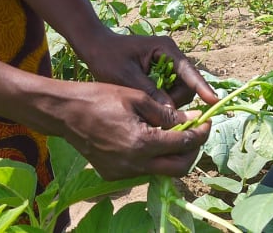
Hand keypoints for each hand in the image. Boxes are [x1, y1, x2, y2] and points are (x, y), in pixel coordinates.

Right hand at [56, 80, 209, 179]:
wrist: (65, 112)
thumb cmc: (100, 98)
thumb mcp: (137, 98)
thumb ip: (167, 112)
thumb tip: (193, 118)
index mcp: (142, 142)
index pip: (185, 144)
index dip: (201, 132)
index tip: (207, 121)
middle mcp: (135, 164)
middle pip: (179, 168)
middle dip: (192, 150)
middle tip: (194, 131)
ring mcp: (123, 173)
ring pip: (161, 171)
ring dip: (172, 154)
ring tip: (172, 132)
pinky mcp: (113, 175)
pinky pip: (143, 170)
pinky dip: (153, 157)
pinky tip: (148, 138)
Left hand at [78, 31, 217, 107]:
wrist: (94, 46)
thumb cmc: (108, 57)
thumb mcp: (127, 76)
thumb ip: (150, 93)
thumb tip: (171, 113)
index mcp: (166, 49)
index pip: (189, 72)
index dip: (202, 87)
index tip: (213, 101)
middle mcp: (171, 56)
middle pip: (186, 85)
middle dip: (177, 100)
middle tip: (158, 111)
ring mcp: (167, 64)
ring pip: (179, 90)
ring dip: (169, 102)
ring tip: (149, 106)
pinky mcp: (160, 73)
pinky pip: (169, 91)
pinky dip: (163, 100)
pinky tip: (149, 104)